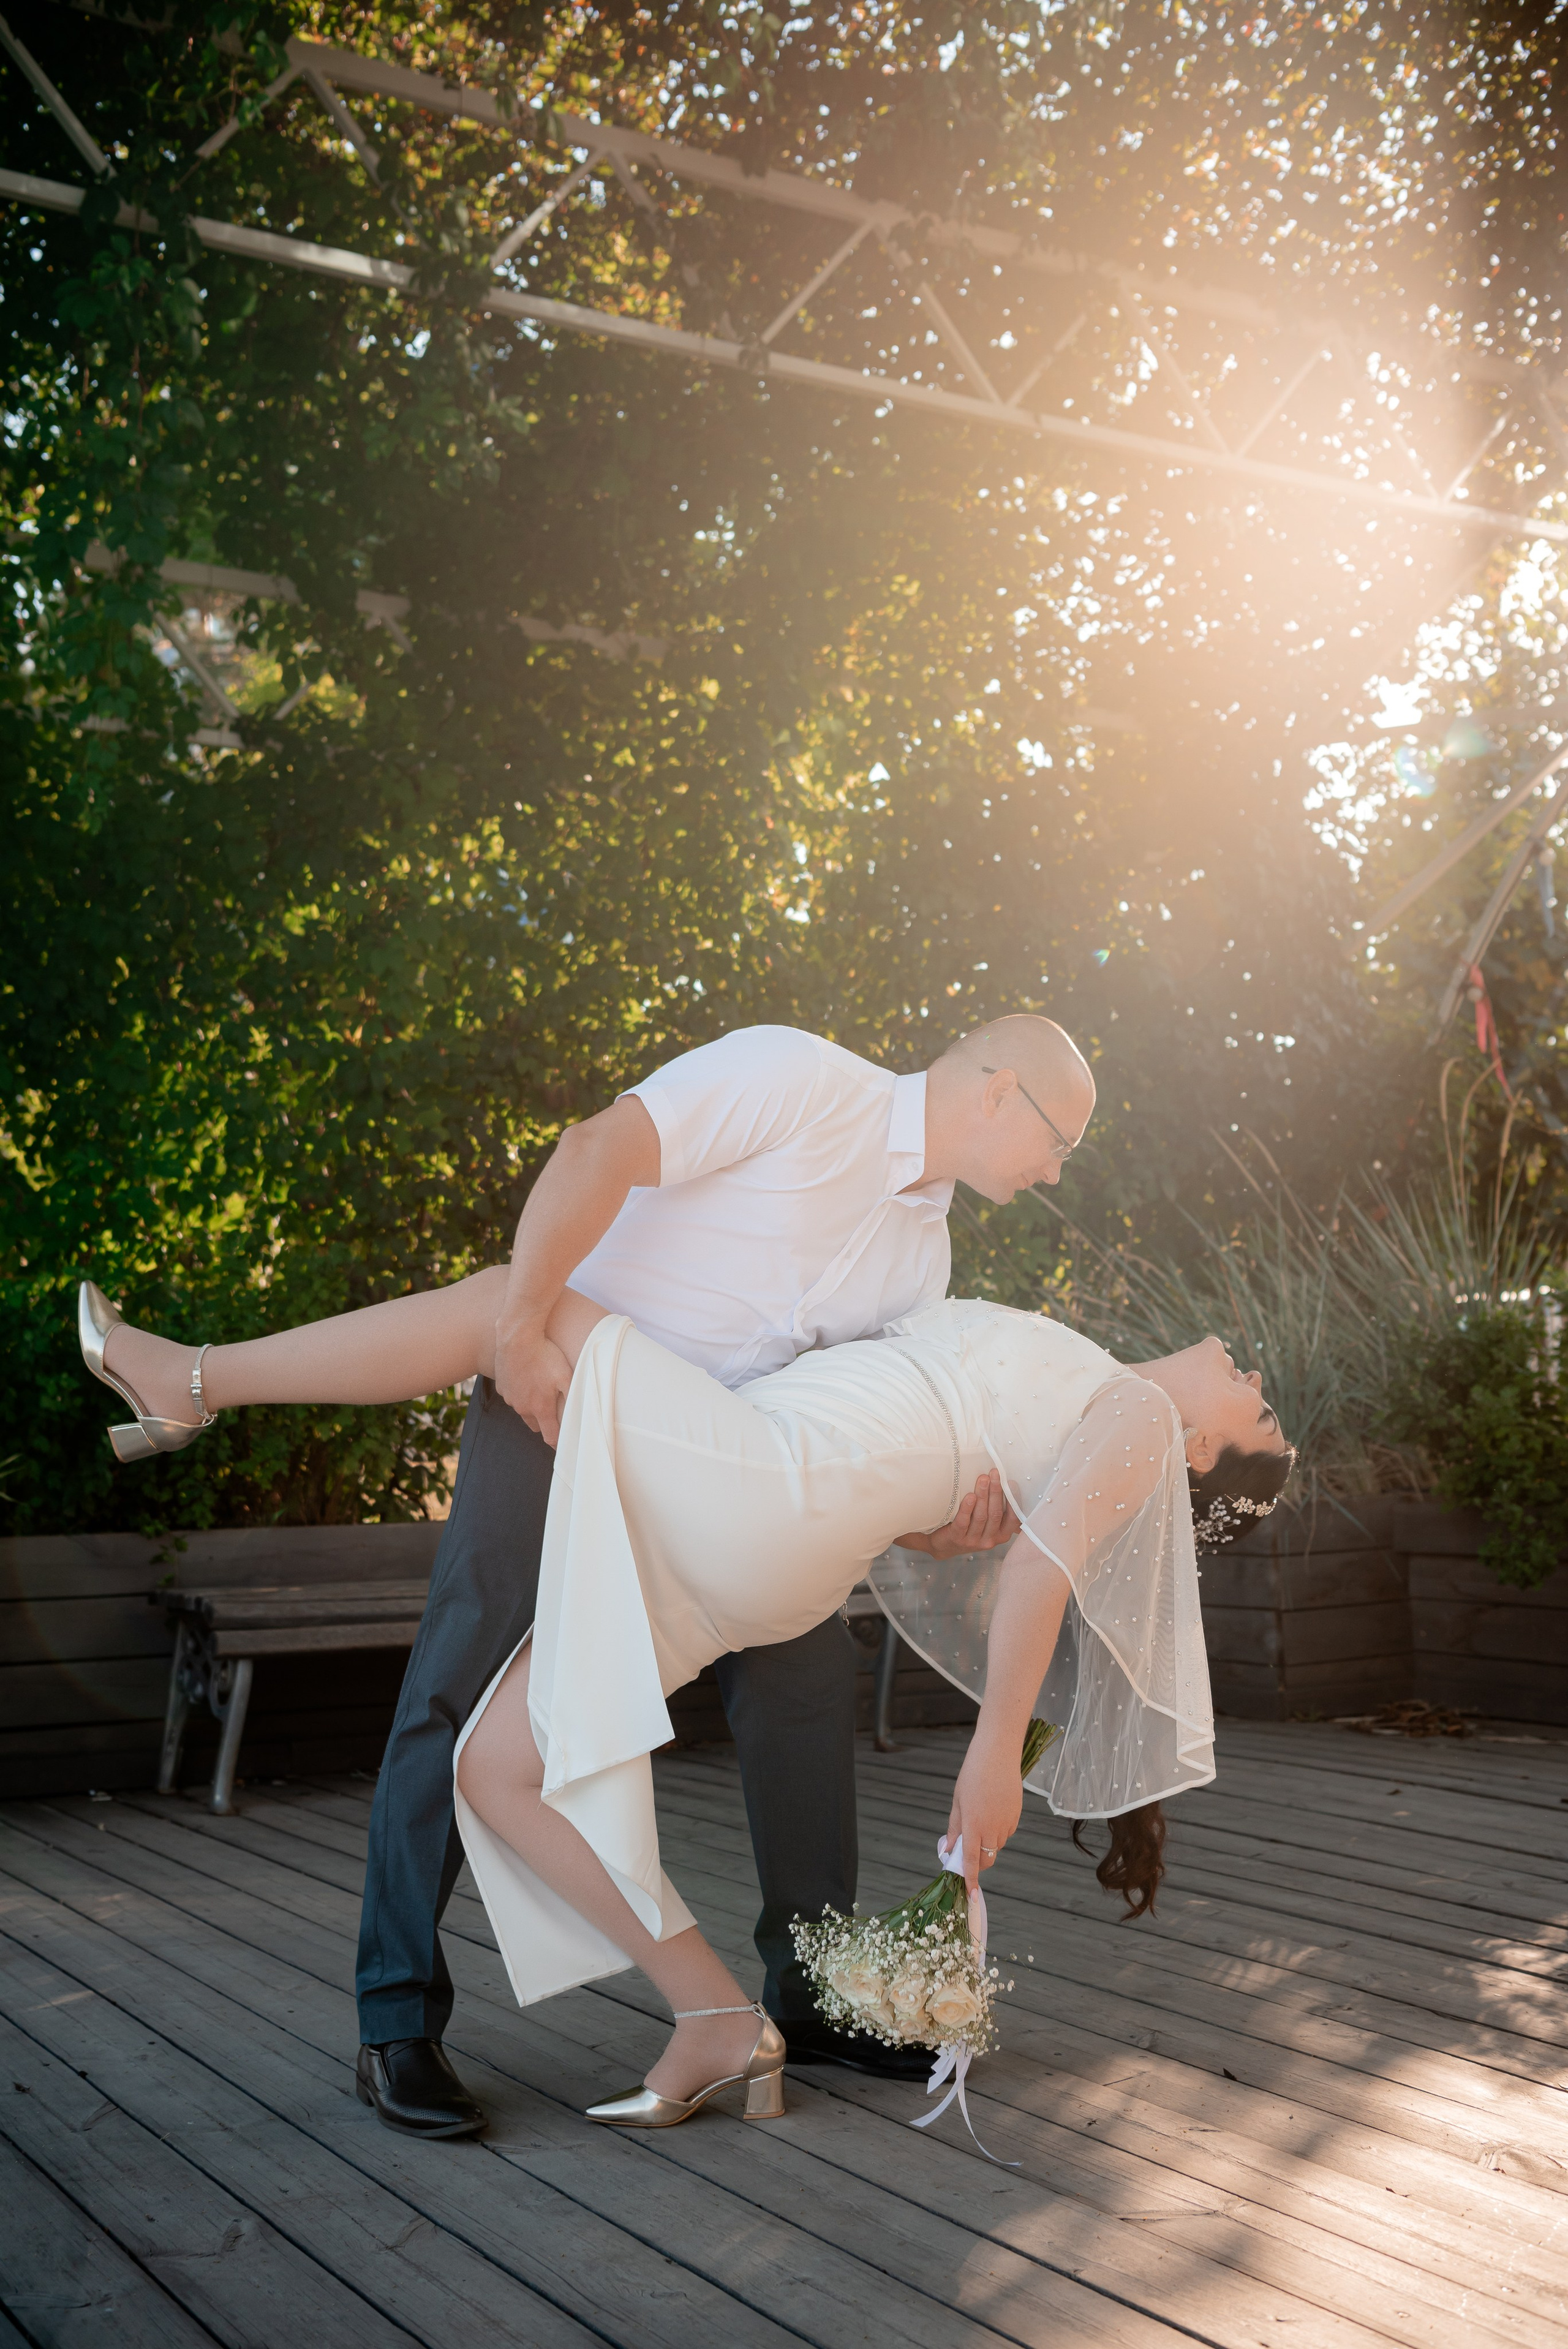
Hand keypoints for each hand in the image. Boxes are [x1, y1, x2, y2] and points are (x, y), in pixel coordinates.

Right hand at [493, 1322, 573, 1447]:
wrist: (517, 1337)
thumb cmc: (545, 1355)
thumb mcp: (566, 1375)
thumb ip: (573, 1397)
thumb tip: (580, 1416)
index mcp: (540, 1408)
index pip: (550, 1436)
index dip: (558, 1443)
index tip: (564, 1446)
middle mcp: (522, 1407)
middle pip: (535, 1425)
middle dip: (545, 1423)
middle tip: (555, 1413)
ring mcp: (509, 1398)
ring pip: (523, 1410)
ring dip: (532, 1406)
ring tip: (541, 1390)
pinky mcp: (501, 1387)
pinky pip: (513, 1396)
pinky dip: (520, 1393)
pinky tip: (527, 1378)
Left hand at [896, 1469, 1019, 1559]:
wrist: (944, 1544)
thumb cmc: (970, 1527)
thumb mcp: (988, 1521)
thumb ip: (996, 1508)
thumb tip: (1003, 1481)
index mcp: (1002, 1534)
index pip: (1012, 1518)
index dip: (1013, 1500)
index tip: (1010, 1482)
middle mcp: (990, 1539)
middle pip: (995, 1513)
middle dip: (996, 1491)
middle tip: (994, 1473)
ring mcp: (973, 1541)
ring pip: (981, 1516)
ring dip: (982, 1495)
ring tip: (983, 1479)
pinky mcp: (957, 1538)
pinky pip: (964, 1522)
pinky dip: (967, 1508)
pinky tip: (969, 1497)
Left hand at [947, 1730, 1023, 1893]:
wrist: (998, 1754)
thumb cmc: (972, 1774)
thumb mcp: (957, 1801)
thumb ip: (954, 1829)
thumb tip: (949, 1851)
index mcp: (973, 1825)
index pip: (972, 1861)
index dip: (970, 1880)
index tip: (971, 1895)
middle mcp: (992, 1828)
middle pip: (987, 1859)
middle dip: (978, 1862)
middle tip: (967, 1849)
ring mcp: (1007, 1823)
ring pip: (996, 1845)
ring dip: (987, 1843)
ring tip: (980, 1816)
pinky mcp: (1017, 1817)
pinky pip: (1005, 1832)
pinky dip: (997, 1830)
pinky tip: (992, 1809)